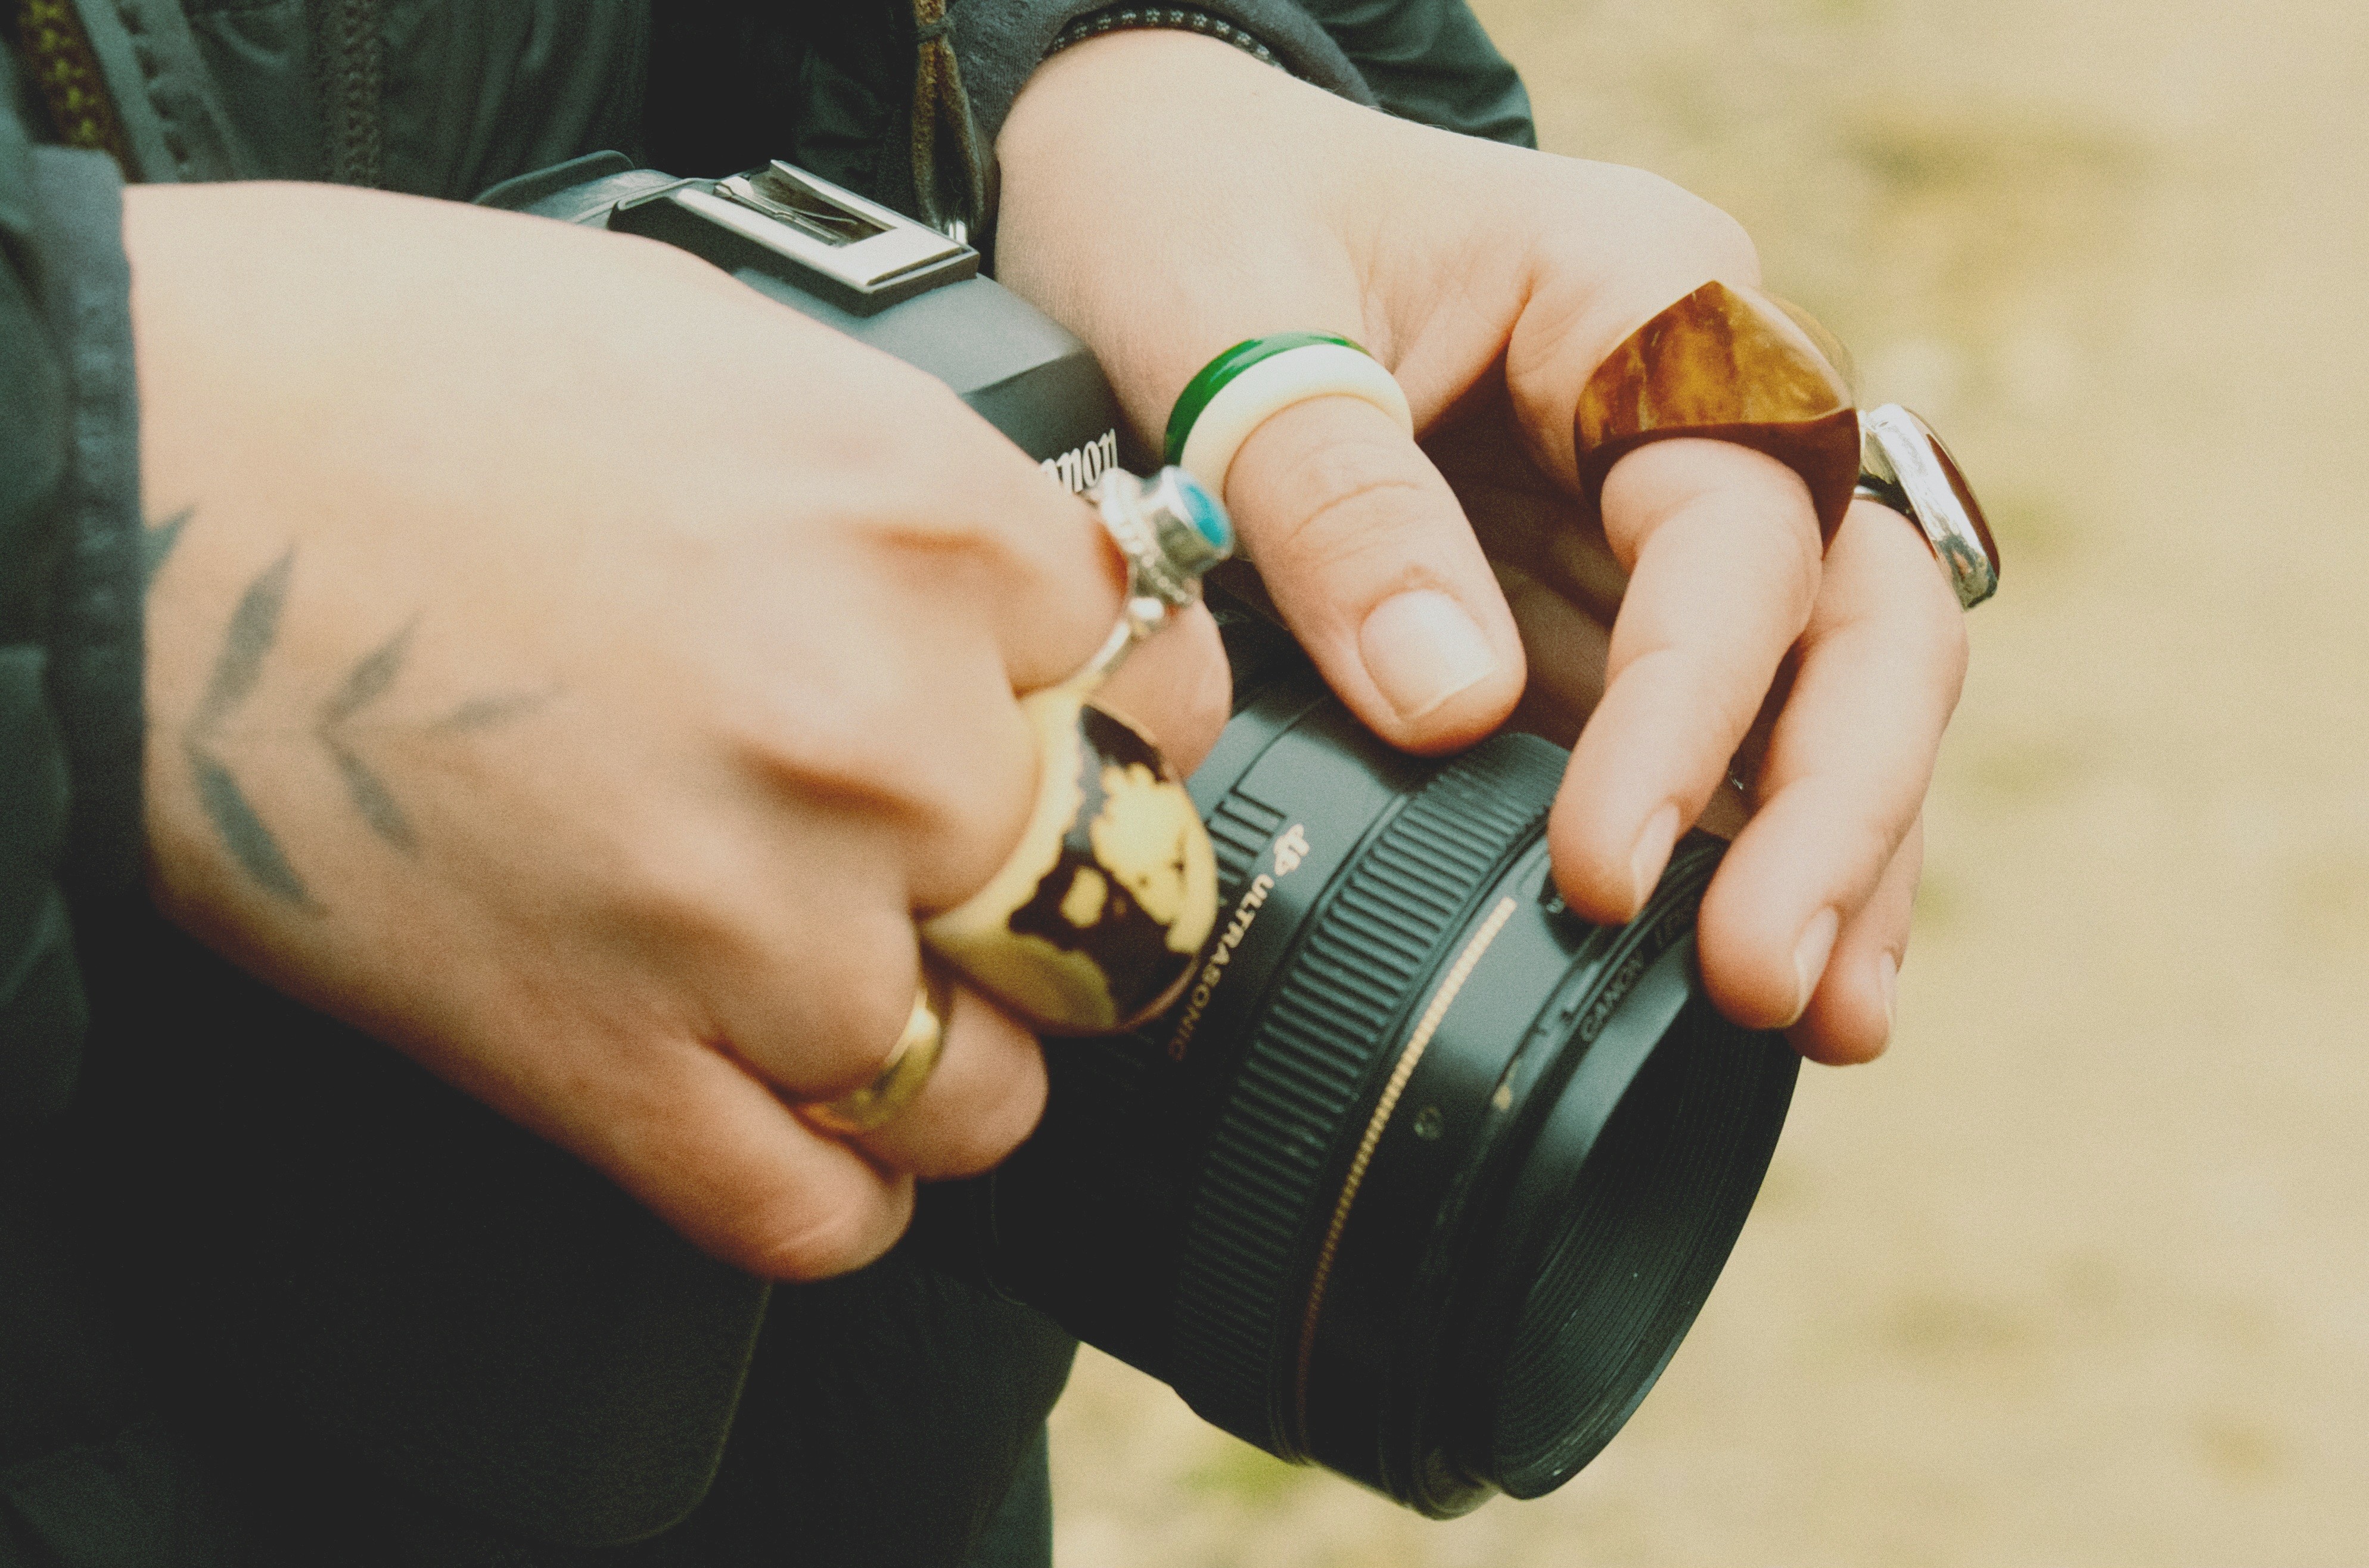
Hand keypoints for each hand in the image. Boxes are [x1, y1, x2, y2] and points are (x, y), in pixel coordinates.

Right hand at [127, 182, 1227, 1276]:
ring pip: (989, 1089)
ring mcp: (753, 917)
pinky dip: (842, 1194)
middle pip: (1105, 895)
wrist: (137, 469)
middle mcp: (879, 730)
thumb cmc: (399, 375)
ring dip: (960, 1063)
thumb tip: (1023, 587)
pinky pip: (820, 1213)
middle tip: (983, 876)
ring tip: (889, 1011)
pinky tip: (814, 1128)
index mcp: (925, 526)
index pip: (1158, 678)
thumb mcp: (731, 349)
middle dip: (1059, 895)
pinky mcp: (604, 1062)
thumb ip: (918, 491)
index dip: (1119, 713)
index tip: (1073, 728)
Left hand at [996, 31, 1966, 1062]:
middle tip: (1772, 982)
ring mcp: (1651, 511)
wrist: (1145, 172)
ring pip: (1815, 685)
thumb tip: (1455, 708)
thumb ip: (1339, 500)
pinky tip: (1734, 968)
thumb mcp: (1227, 311)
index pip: (1736, 530)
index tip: (1606, 867)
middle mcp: (1693, 409)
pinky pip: (1699, 724)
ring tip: (1811, 1019)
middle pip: (1855, 610)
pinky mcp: (1590, 597)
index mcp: (1644, 301)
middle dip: (1835, 805)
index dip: (1694, 709)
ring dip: (1828, 852)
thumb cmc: (1189, 199)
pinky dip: (1731, 842)